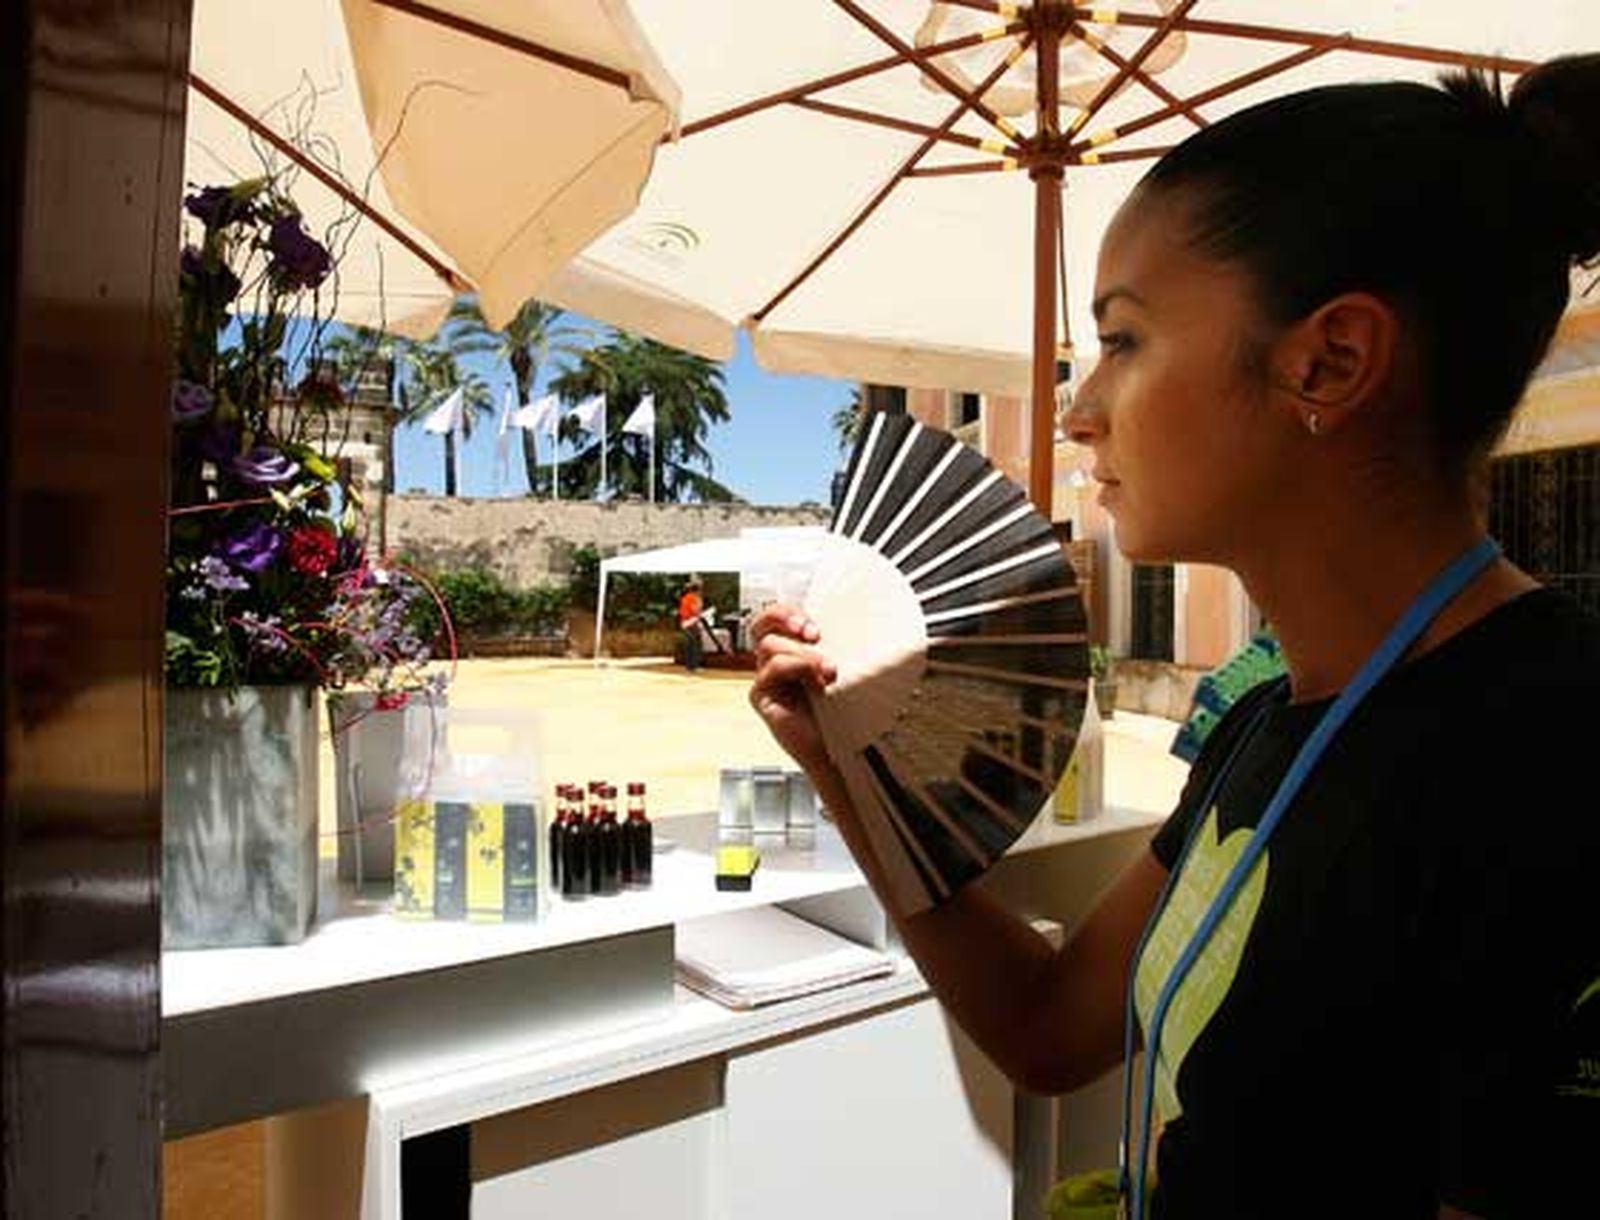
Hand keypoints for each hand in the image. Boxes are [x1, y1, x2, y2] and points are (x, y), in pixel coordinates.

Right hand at [748, 603, 836, 774]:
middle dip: (786, 618)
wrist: (839, 749)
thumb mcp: (834, 668)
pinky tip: (815, 682)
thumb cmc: (839, 711)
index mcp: (790, 650)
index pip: (777, 616)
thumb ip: (826, 646)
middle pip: (762, 623)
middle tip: (812, 633)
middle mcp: (774, 662)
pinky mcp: (761, 696)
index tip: (814, 623)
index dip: (790, 611)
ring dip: (804, 653)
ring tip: (828, 671)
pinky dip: (796, 668)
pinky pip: (771, 669)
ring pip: (770, 645)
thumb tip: (838, 622)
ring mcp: (766, 679)